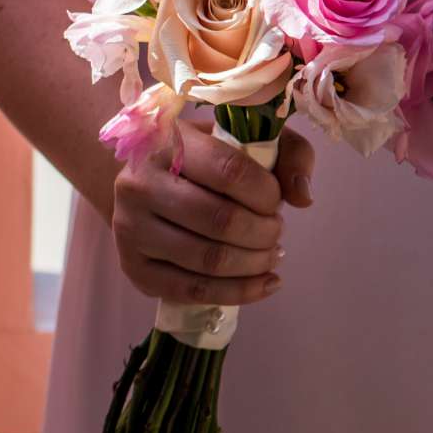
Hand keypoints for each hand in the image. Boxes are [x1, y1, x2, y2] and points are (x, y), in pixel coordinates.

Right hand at [109, 116, 313, 307]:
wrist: (145, 185)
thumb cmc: (201, 161)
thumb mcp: (245, 140)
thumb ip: (287, 154)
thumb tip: (302, 197)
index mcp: (166, 143)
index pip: (229, 172)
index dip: (266, 193)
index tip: (275, 200)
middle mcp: (138, 184)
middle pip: (221, 221)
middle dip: (264, 233)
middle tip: (275, 231)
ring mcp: (130, 228)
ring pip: (209, 260)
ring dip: (255, 263)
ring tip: (270, 255)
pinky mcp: (133, 267)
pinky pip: (194, 290)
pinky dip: (240, 292)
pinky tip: (264, 283)